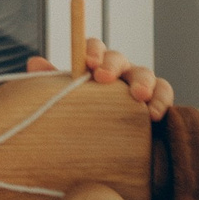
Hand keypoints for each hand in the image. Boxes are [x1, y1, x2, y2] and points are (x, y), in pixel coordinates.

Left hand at [29, 37, 171, 119]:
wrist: (111, 151)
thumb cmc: (87, 119)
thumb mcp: (69, 102)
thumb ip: (54, 84)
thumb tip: (34, 63)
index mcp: (96, 67)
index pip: (94, 48)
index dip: (92, 51)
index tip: (87, 62)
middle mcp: (119, 72)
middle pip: (119, 58)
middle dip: (112, 64)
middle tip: (104, 77)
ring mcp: (141, 85)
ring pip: (146, 73)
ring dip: (143, 82)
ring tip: (138, 97)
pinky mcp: (158, 101)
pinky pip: (164, 93)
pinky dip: (161, 100)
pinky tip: (154, 114)